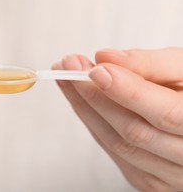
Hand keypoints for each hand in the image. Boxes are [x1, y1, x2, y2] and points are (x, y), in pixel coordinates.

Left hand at [54, 48, 182, 190]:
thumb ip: (149, 63)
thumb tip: (105, 58)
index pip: (167, 115)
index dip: (129, 93)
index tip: (96, 70)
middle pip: (134, 132)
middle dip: (95, 96)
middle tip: (69, 66)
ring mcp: (169, 178)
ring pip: (118, 145)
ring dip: (86, 108)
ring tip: (67, 77)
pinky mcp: (149, 181)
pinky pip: (114, 152)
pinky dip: (93, 122)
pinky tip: (81, 99)